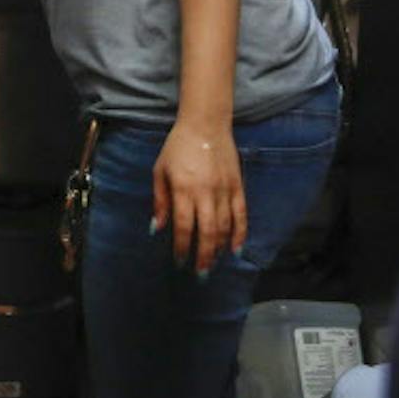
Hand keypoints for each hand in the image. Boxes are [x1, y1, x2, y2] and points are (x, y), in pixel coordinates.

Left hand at [151, 119, 245, 274]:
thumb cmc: (178, 147)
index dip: (181, 247)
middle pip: (206, 233)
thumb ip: (160, 201)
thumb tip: (157, 228)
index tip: (179, 260)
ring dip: (219, 248)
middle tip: (199, 272)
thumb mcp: (160, 171)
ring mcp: (224, 190)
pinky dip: (240, 234)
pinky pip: (241, 215)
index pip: (182, 226)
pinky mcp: (238, 186)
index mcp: (183, 188)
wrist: (205, 125)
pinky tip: (235, 249)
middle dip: (203, 256)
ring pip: (225, 227)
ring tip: (212, 262)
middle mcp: (205, 192)